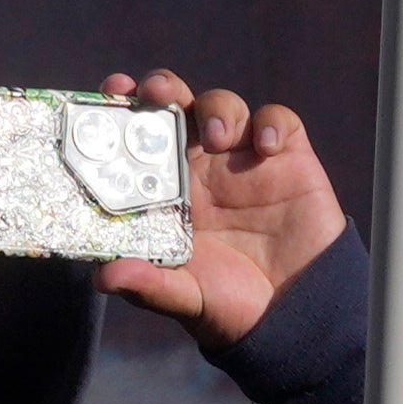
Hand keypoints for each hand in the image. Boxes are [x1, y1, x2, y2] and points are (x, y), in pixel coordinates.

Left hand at [95, 73, 347, 343]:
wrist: (298, 314)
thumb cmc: (232, 305)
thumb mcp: (186, 298)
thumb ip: (149, 285)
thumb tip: (104, 277)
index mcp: (167, 190)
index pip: (137, 137)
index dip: (123, 109)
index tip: (112, 92)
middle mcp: (200, 166)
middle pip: (177, 106)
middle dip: (163, 88)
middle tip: (156, 93)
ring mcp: (244, 158)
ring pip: (223, 105)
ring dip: (216, 109)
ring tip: (216, 138)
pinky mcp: (289, 158)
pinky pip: (278, 121)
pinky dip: (270, 123)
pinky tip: (265, 148)